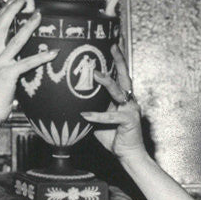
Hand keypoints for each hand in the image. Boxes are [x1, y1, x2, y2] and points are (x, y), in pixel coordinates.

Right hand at [0, 0, 57, 127]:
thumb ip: (2, 70)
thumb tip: (14, 68)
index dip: (1, 15)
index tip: (9, 4)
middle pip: (0, 26)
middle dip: (11, 10)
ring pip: (15, 40)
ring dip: (28, 26)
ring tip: (38, 16)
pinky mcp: (7, 75)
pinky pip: (27, 63)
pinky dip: (41, 57)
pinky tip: (52, 53)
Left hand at [80, 45, 147, 161]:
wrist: (128, 155)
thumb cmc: (113, 136)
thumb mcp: (98, 119)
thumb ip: (90, 107)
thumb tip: (69, 100)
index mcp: (123, 98)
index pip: (119, 76)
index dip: (116, 60)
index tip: (110, 44)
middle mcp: (129, 101)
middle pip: (125, 76)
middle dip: (119, 60)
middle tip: (112, 46)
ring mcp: (131, 110)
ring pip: (119, 92)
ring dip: (107, 82)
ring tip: (95, 74)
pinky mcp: (130, 121)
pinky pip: (112, 117)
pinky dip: (98, 116)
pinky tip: (84, 115)